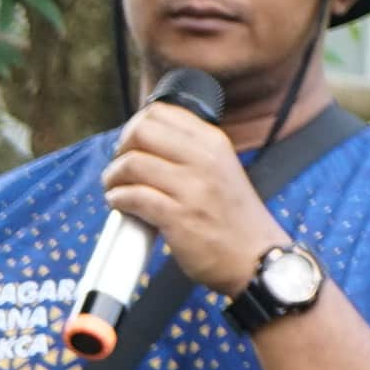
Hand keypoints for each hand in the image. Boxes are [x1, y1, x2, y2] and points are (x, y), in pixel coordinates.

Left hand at [97, 90, 282, 292]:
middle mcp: (203, 158)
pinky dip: (118, 199)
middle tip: (119, 169)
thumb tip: (145, 144)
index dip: (135, 127)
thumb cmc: (233, 218)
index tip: (130, 146)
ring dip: (113, 177)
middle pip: (141, 131)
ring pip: (132, 163)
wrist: (256, 257)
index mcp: (212, 141)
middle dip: (120, 149)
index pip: (161, 112)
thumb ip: (190, 153)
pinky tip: (118, 204)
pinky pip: (134, 196)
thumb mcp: (221, 168)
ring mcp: (192, 188)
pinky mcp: (179, 217)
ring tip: (114, 189)